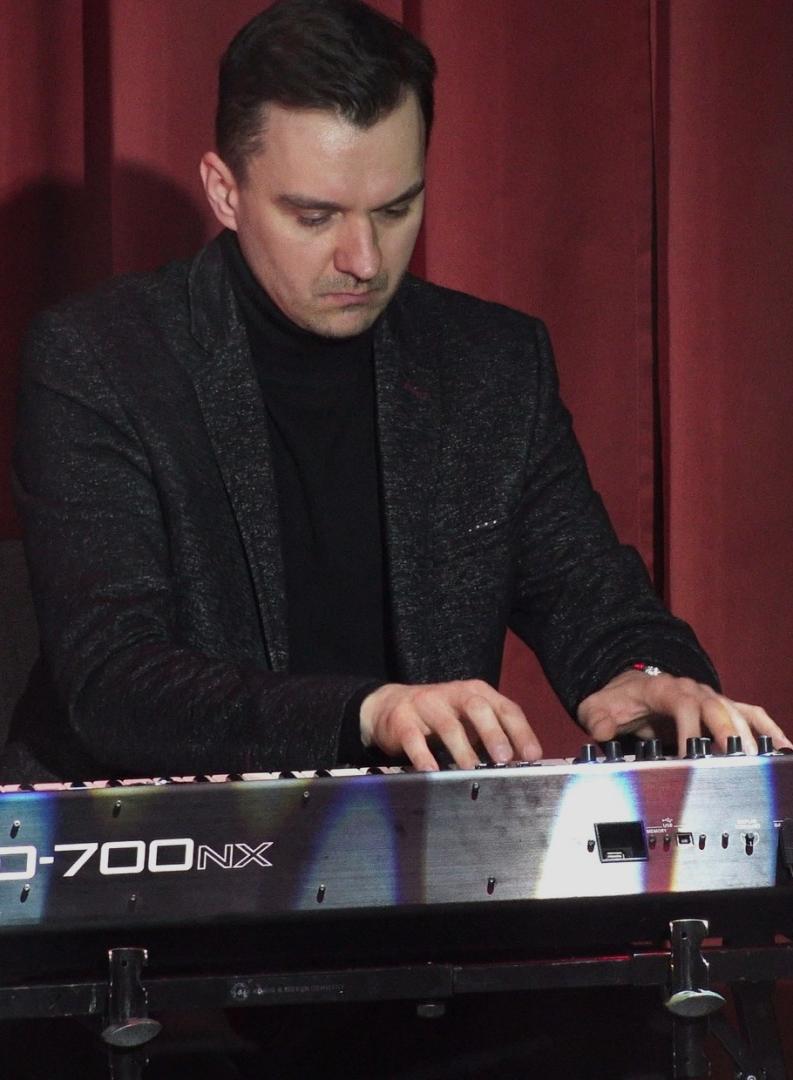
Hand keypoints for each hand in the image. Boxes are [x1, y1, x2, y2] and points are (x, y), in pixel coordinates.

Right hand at [359, 679, 541, 770]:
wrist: (388, 705)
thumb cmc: (440, 716)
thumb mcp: (469, 718)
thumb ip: (493, 734)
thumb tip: (522, 764)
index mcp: (477, 693)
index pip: (505, 708)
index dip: (521, 732)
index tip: (532, 756)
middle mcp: (453, 694)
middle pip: (477, 708)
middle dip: (493, 733)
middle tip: (504, 759)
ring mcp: (426, 704)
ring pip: (448, 725)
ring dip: (462, 749)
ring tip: (471, 770)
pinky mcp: (402, 719)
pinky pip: (414, 738)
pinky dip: (423, 755)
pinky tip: (431, 771)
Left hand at [577, 669, 792, 756]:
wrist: (633, 688)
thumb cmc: (620, 700)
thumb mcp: (598, 707)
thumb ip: (598, 719)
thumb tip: (602, 730)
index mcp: (665, 689)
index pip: (682, 705)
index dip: (688, 728)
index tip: (689, 755)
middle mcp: (694, 691)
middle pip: (717, 707)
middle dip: (728, 732)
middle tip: (739, 759)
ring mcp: (712, 699)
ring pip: (737, 712)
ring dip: (751, 735)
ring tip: (764, 760)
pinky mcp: (724, 709)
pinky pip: (752, 716)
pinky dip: (770, 730)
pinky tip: (785, 750)